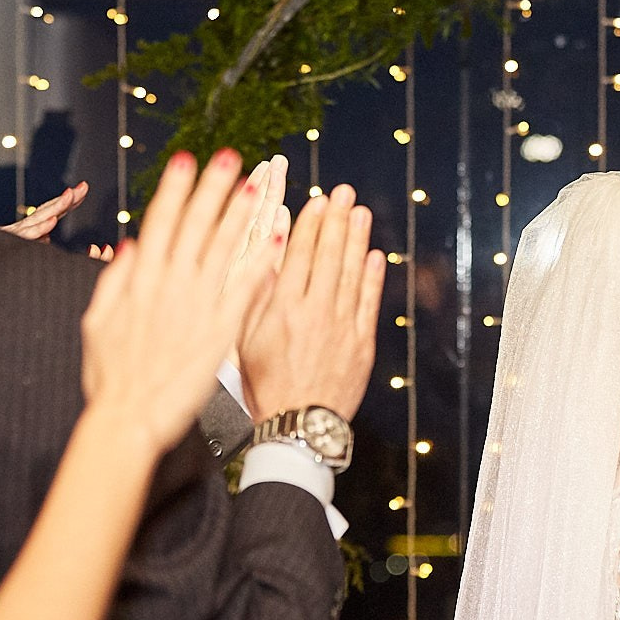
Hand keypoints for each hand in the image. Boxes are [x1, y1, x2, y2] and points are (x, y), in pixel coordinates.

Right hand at [1, 182, 89, 241]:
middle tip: (83, 187)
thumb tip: (47, 238)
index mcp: (29, 228)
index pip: (52, 211)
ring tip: (70, 196)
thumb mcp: (19, 249)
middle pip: (48, 210)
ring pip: (39, 218)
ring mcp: (16, 232)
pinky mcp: (9, 240)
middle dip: (67, 199)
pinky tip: (53, 221)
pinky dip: (40, 228)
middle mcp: (23, 227)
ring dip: (56, 207)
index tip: (83, 189)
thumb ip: (34, 242)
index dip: (68, 201)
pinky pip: (27, 235)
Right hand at [80, 151, 280, 452]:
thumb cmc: (111, 378)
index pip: (161, 224)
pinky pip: (246, 289)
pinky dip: (261, 262)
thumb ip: (114, 282)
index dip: (176, 191)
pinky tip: (277, 240)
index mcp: (140, 282)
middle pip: (196, 228)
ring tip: (260, 186)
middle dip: (214, 189)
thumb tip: (129, 246)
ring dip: (242, 216)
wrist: (127, 421)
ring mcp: (196, 307)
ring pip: (224, 251)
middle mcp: (170, 286)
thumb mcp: (99, 323)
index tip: (187, 161)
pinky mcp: (220, 331)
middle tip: (232, 157)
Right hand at [237, 183, 383, 421]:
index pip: (299, 255)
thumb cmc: (266, 388)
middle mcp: (315, 311)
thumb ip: (256, 299)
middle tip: (344, 193)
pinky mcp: (362, 343)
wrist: (300, 426)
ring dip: (357, 240)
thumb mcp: (245, 342)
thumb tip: (268, 262)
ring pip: (352, 273)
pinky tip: (374, 256)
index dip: (310, 224)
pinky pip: (369, 302)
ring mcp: (343, 326)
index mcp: (283, 309)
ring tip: (361, 212)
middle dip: (337, 220)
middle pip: (329, 255)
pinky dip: (372, 277)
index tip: (317, 201)